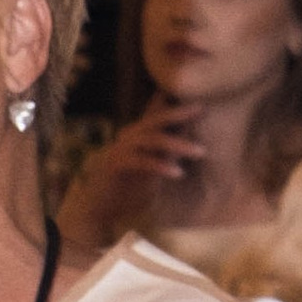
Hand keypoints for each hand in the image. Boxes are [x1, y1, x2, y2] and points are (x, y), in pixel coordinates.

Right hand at [59, 103, 214, 238]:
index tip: (198, 94)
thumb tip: (198, 145)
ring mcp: (122, 148)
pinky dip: (161, 166)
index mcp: (139, 134)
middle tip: (202, 108)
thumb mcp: (153, 169)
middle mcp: (130, 136)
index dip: (174, 101)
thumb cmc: (129, 188)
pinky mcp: (117, 164)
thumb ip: (168, 155)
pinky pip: (143, 161)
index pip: (157, 113)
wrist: (98, 207)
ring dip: (178, 144)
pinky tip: (178, 173)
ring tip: (201, 152)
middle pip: (156, 119)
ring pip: (153, 139)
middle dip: (179, 112)